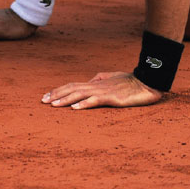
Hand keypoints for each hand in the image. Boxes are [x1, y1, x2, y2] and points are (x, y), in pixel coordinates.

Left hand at [42, 71, 162, 109]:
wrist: (147, 82)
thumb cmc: (130, 82)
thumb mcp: (112, 79)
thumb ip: (99, 79)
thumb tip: (89, 82)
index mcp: (95, 82)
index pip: (73, 85)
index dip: (59, 90)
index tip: (47, 96)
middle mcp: (96, 85)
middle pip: (72, 89)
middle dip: (57, 95)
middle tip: (43, 101)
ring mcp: (104, 91)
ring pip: (80, 94)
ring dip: (66, 99)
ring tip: (54, 105)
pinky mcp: (112, 98)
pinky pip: (96, 100)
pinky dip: (84, 104)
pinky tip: (75, 109)